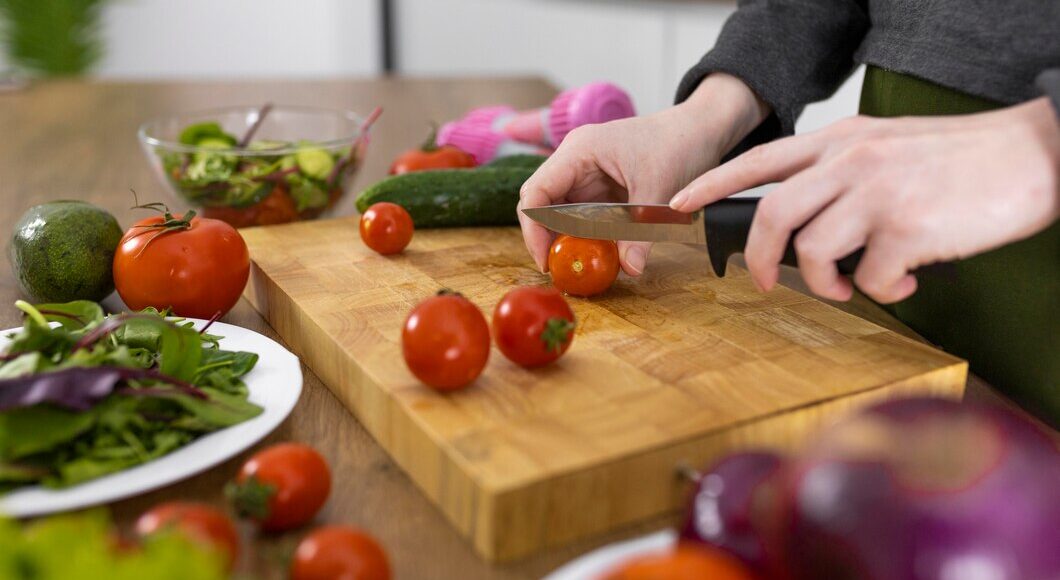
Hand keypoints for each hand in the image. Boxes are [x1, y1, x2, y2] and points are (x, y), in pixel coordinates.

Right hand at [519, 73, 768, 274]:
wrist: (699, 129)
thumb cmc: (678, 144)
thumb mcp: (659, 191)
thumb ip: (640, 232)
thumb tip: (631, 269)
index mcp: (579, 151)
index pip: (536, 192)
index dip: (534, 229)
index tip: (547, 261)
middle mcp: (574, 160)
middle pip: (541, 203)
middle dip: (546, 238)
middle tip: (560, 269)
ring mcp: (584, 173)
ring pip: (558, 212)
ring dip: (566, 238)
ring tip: (579, 264)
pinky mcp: (597, 186)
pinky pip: (580, 215)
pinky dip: (584, 235)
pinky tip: (597, 252)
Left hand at [670, 98, 1059, 302]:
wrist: (1033, 156)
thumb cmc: (960, 158)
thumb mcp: (888, 147)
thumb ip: (842, 173)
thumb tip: (809, 224)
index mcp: (841, 142)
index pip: (759, 160)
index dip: (712, 185)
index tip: (679, 206)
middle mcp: (850, 163)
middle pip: (772, 214)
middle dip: (759, 257)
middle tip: (766, 282)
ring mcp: (876, 194)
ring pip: (814, 251)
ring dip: (829, 282)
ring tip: (854, 285)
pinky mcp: (906, 229)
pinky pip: (869, 278)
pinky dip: (882, 291)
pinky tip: (906, 283)